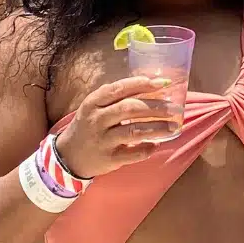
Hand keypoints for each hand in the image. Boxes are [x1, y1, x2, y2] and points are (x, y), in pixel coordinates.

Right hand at [53, 74, 174, 179]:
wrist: (68, 156)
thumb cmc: (89, 125)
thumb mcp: (95, 106)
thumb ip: (117, 96)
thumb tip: (153, 85)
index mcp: (93, 102)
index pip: (120, 89)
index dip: (142, 84)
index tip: (164, 83)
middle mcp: (96, 120)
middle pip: (130, 109)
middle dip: (156, 107)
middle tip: (175, 108)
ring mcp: (102, 140)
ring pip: (134, 131)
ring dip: (157, 128)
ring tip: (173, 126)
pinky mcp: (108, 159)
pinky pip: (132, 154)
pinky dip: (147, 149)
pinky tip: (156, 144)